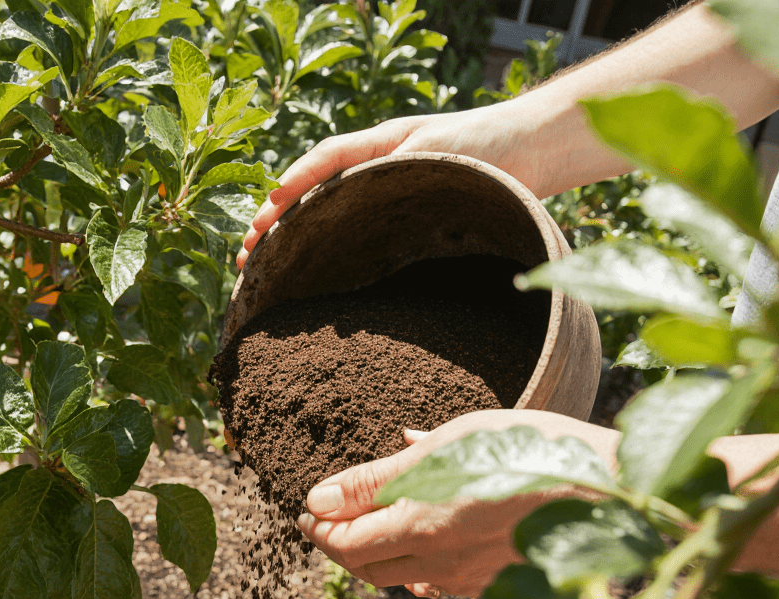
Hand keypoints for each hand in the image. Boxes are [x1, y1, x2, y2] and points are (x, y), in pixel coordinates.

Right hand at [238, 101, 546, 268]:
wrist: (533, 152)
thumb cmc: (489, 144)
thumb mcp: (439, 151)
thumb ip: (398, 166)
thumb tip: (351, 192)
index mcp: (379, 144)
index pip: (323, 164)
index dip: (292, 188)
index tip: (266, 216)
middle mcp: (374, 169)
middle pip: (312, 194)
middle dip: (274, 222)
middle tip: (245, 254)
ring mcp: (384, 194)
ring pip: (326, 215)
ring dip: (292, 238)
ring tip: (261, 266)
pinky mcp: (401, 219)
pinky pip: (353, 233)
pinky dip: (324, 249)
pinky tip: (312, 274)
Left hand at [296, 410, 619, 597]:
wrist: (616, 490)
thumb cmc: (534, 450)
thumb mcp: (451, 445)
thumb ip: (380, 478)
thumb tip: (321, 497)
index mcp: (422, 527)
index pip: (345, 542)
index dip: (319, 528)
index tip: (306, 510)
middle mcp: (441, 563)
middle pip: (366, 567)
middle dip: (336, 545)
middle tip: (323, 520)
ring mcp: (470, 580)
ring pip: (400, 580)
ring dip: (373, 558)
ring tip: (364, 530)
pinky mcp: (496, 586)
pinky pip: (440, 586)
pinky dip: (416, 571)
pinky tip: (418, 553)